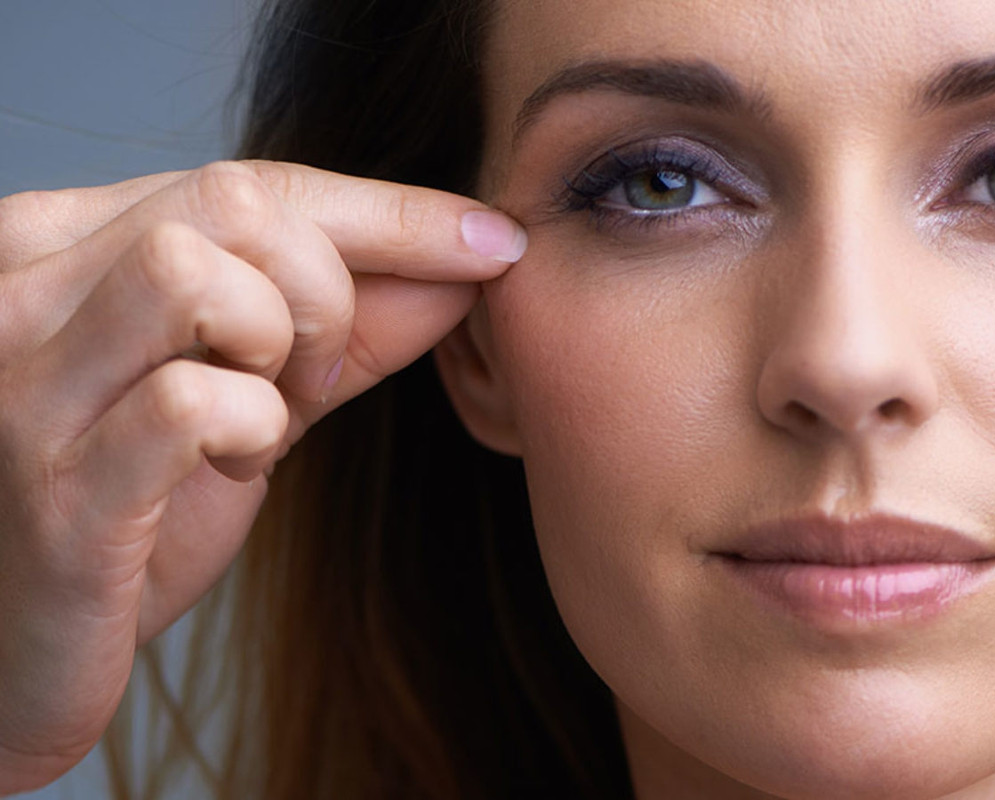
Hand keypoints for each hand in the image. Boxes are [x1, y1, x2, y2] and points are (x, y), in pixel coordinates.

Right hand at [0, 160, 524, 792]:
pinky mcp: (56, 484)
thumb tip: (468, 261)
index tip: (491, 241)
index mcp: (62, 244)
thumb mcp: (254, 389)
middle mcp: (20, 289)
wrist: (23, 646)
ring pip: (197, 274)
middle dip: (329, 290)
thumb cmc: (137, 505)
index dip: (391, 212)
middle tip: (317, 377)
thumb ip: (355, 324)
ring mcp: (23, 382)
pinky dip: (253, 428)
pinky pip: (193, 401)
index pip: (251, 183)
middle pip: (232, 206)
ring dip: (281, 350)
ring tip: (265, 417)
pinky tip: (233, 468)